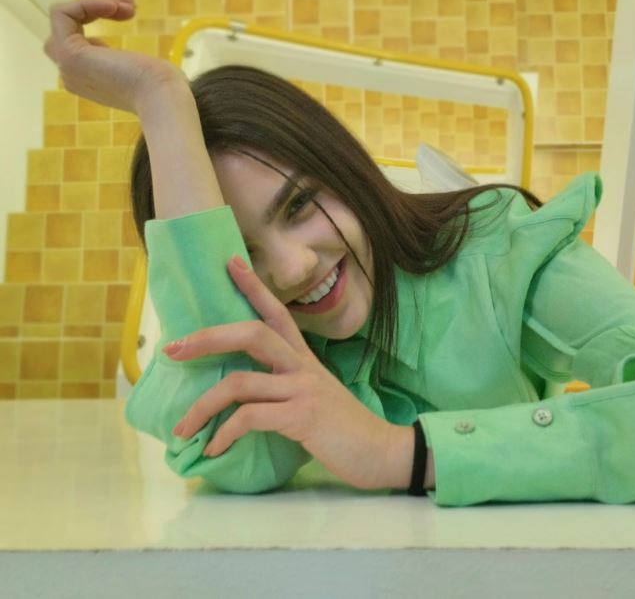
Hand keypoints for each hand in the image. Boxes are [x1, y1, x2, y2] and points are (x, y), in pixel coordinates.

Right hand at [44, 0, 184, 113]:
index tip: (131, 11)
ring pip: (63, 19)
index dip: (99, 16)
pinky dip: (85, 3)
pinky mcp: (69, 55)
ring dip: (94, 2)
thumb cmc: (162, 87)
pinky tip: (113, 7)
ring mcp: (68, 67)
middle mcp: (73, 76)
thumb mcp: (139, 68)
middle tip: (130, 5)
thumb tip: (109, 45)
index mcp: (88, 80)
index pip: (78, 39)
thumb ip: (120, 60)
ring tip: (128, 5)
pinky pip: (61, 15)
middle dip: (95, 7)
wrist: (163, 98)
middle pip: (67, 28)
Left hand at [165, 256, 413, 490]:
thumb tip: (242, 393)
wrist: (380, 451)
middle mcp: (302, 366)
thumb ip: (283, 386)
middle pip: (252, 333)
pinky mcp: (302, 417)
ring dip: (202, 406)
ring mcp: (302, 389)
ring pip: (241, 381)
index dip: (252, 286)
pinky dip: (224, 433)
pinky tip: (213, 447)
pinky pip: (250, 418)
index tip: (230, 262)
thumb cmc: (342, 427)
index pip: (277, 312)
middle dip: (209, 337)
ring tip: (181, 429)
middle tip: (173, 349)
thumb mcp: (313, 396)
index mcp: (303, 358)